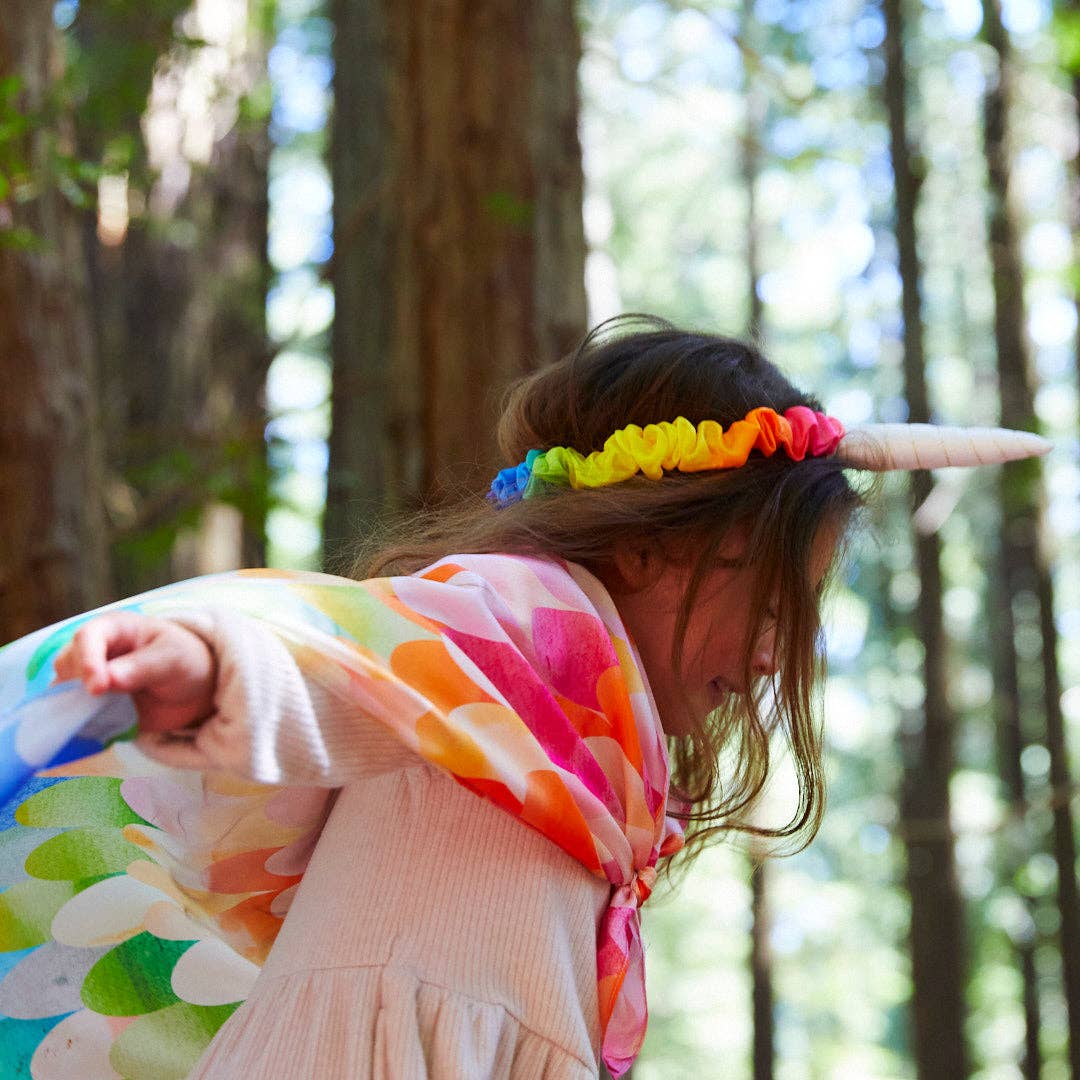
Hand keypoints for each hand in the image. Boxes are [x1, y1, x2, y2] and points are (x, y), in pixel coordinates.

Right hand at [51, 612, 217, 734]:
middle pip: (67, 665)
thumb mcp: (173, 658)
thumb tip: (109, 679)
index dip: (87, 660)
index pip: (87, 638)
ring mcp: (89, 681)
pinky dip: (82, 725)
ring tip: (104, 716)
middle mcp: (93, 653)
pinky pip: (75, 718)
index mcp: (112, 629)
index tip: (98, 687)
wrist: (194, 691)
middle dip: (77, 685)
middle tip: (100, 703)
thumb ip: (143, 667)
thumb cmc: (185, 661)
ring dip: (76, 707)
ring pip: (64, 694)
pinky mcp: (91, 708)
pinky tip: (102, 729)